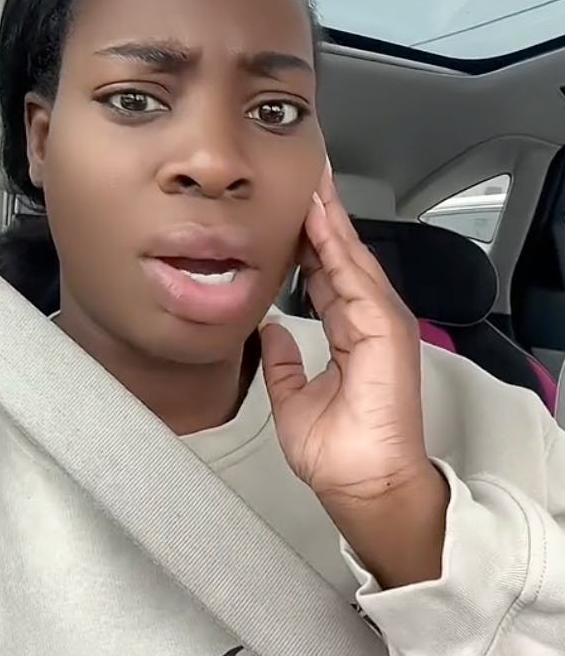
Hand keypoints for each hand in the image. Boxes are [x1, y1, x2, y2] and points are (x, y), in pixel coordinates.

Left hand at [260, 161, 448, 585]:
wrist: (364, 485)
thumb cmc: (339, 452)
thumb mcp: (293, 400)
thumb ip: (285, 363)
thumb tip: (270, 331)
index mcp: (349, 333)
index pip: (325, 272)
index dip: (307, 238)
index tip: (287, 206)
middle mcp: (367, 320)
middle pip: (340, 254)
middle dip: (321, 213)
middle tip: (304, 170)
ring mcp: (380, 322)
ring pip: (351, 256)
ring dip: (330, 217)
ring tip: (311, 177)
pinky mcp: (385, 329)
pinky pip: (357, 277)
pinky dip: (339, 245)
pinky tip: (320, 217)